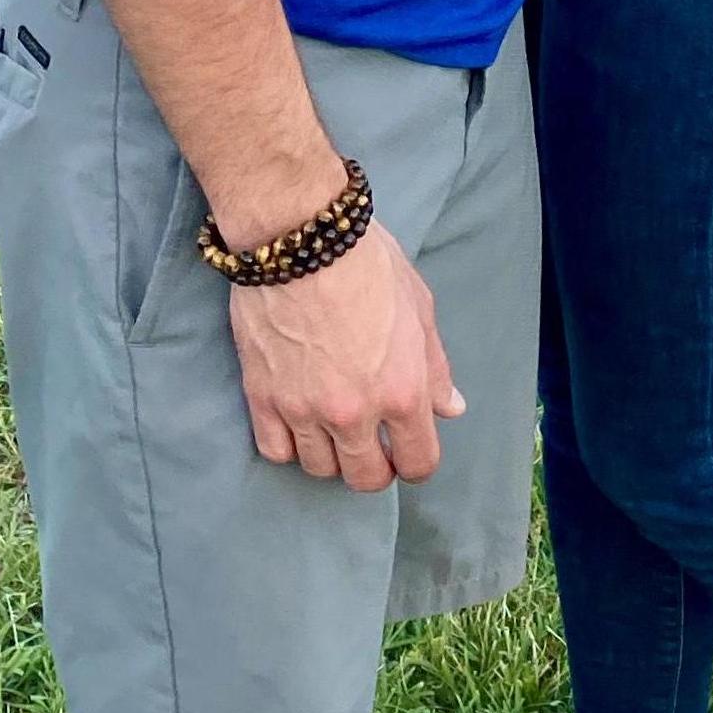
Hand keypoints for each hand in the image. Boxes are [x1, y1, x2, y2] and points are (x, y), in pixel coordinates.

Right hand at [226, 223, 462, 489]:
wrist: (301, 233)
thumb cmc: (367, 261)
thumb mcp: (419, 306)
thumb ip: (434, 366)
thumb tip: (450, 409)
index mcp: (402, 391)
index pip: (418, 463)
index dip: (415, 461)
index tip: (406, 449)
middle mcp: (355, 412)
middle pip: (366, 478)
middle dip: (373, 466)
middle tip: (369, 442)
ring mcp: (305, 409)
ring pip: (319, 468)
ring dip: (330, 453)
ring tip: (331, 423)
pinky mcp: (263, 397)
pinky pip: (276, 450)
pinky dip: (288, 443)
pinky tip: (296, 418)